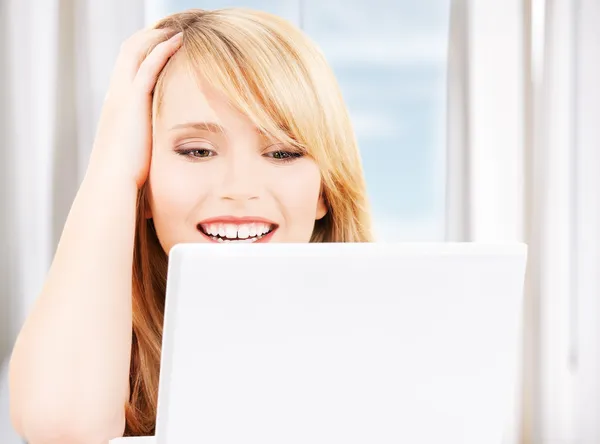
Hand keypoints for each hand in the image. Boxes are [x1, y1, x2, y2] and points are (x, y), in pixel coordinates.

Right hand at [87, 27, 182, 187]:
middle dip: (148, 36)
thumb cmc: (125, 177)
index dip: (143, 53)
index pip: (127, 69)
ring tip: (176, 28)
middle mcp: (116, 96)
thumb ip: (145, 148)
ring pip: (136, 51)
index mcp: (116, 107)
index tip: (161, 46)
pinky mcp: (133, 100)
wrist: (113, 183)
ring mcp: (122, 96)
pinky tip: (179, 40)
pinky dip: (163, 48)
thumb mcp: (136, 156)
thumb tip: (157, 160)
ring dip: (156, 36)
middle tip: (169, 28)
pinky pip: (149, 64)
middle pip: (128, 52)